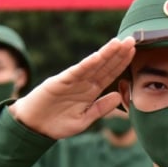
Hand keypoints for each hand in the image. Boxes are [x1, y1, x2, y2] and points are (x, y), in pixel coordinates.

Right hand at [10, 38, 134, 139]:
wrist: (34, 126)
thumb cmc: (58, 123)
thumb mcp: (84, 119)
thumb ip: (101, 108)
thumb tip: (119, 95)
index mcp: (91, 91)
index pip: (110, 74)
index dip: (122, 63)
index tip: (134, 51)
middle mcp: (83, 83)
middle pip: (104, 65)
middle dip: (118, 53)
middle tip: (132, 39)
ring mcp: (72, 81)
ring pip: (92, 65)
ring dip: (105, 54)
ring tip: (118, 43)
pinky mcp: (59, 82)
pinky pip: (75, 72)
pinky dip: (86, 64)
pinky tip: (97, 57)